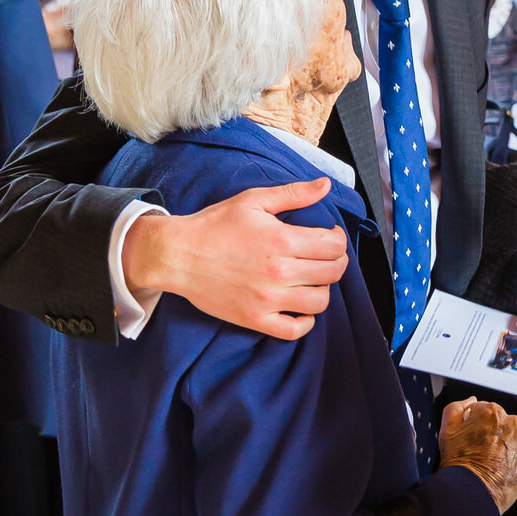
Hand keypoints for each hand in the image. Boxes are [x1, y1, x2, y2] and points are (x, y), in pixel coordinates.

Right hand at [121, 179, 346, 340]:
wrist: (178, 255)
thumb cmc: (215, 225)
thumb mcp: (253, 200)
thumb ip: (293, 194)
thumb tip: (325, 185)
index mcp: (282, 240)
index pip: (333, 246)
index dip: (338, 239)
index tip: (330, 235)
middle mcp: (279, 272)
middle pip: (332, 273)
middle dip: (336, 261)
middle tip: (325, 256)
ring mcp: (268, 299)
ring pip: (319, 302)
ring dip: (322, 289)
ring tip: (312, 279)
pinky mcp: (255, 319)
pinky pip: (294, 330)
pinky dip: (306, 322)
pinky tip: (301, 307)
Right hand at [440, 398, 516, 513]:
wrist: (472, 494)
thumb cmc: (458, 462)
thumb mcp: (446, 430)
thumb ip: (456, 408)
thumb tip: (470, 401)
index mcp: (492, 412)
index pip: (482, 409)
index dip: (472, 422)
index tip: (466, 436)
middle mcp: (512, 424)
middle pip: (499, 422)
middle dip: (489, 432)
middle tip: (474, 449)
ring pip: (511, 438)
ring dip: (501, 445)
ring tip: (486, 461)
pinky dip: (509, 461)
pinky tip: (495, 470)